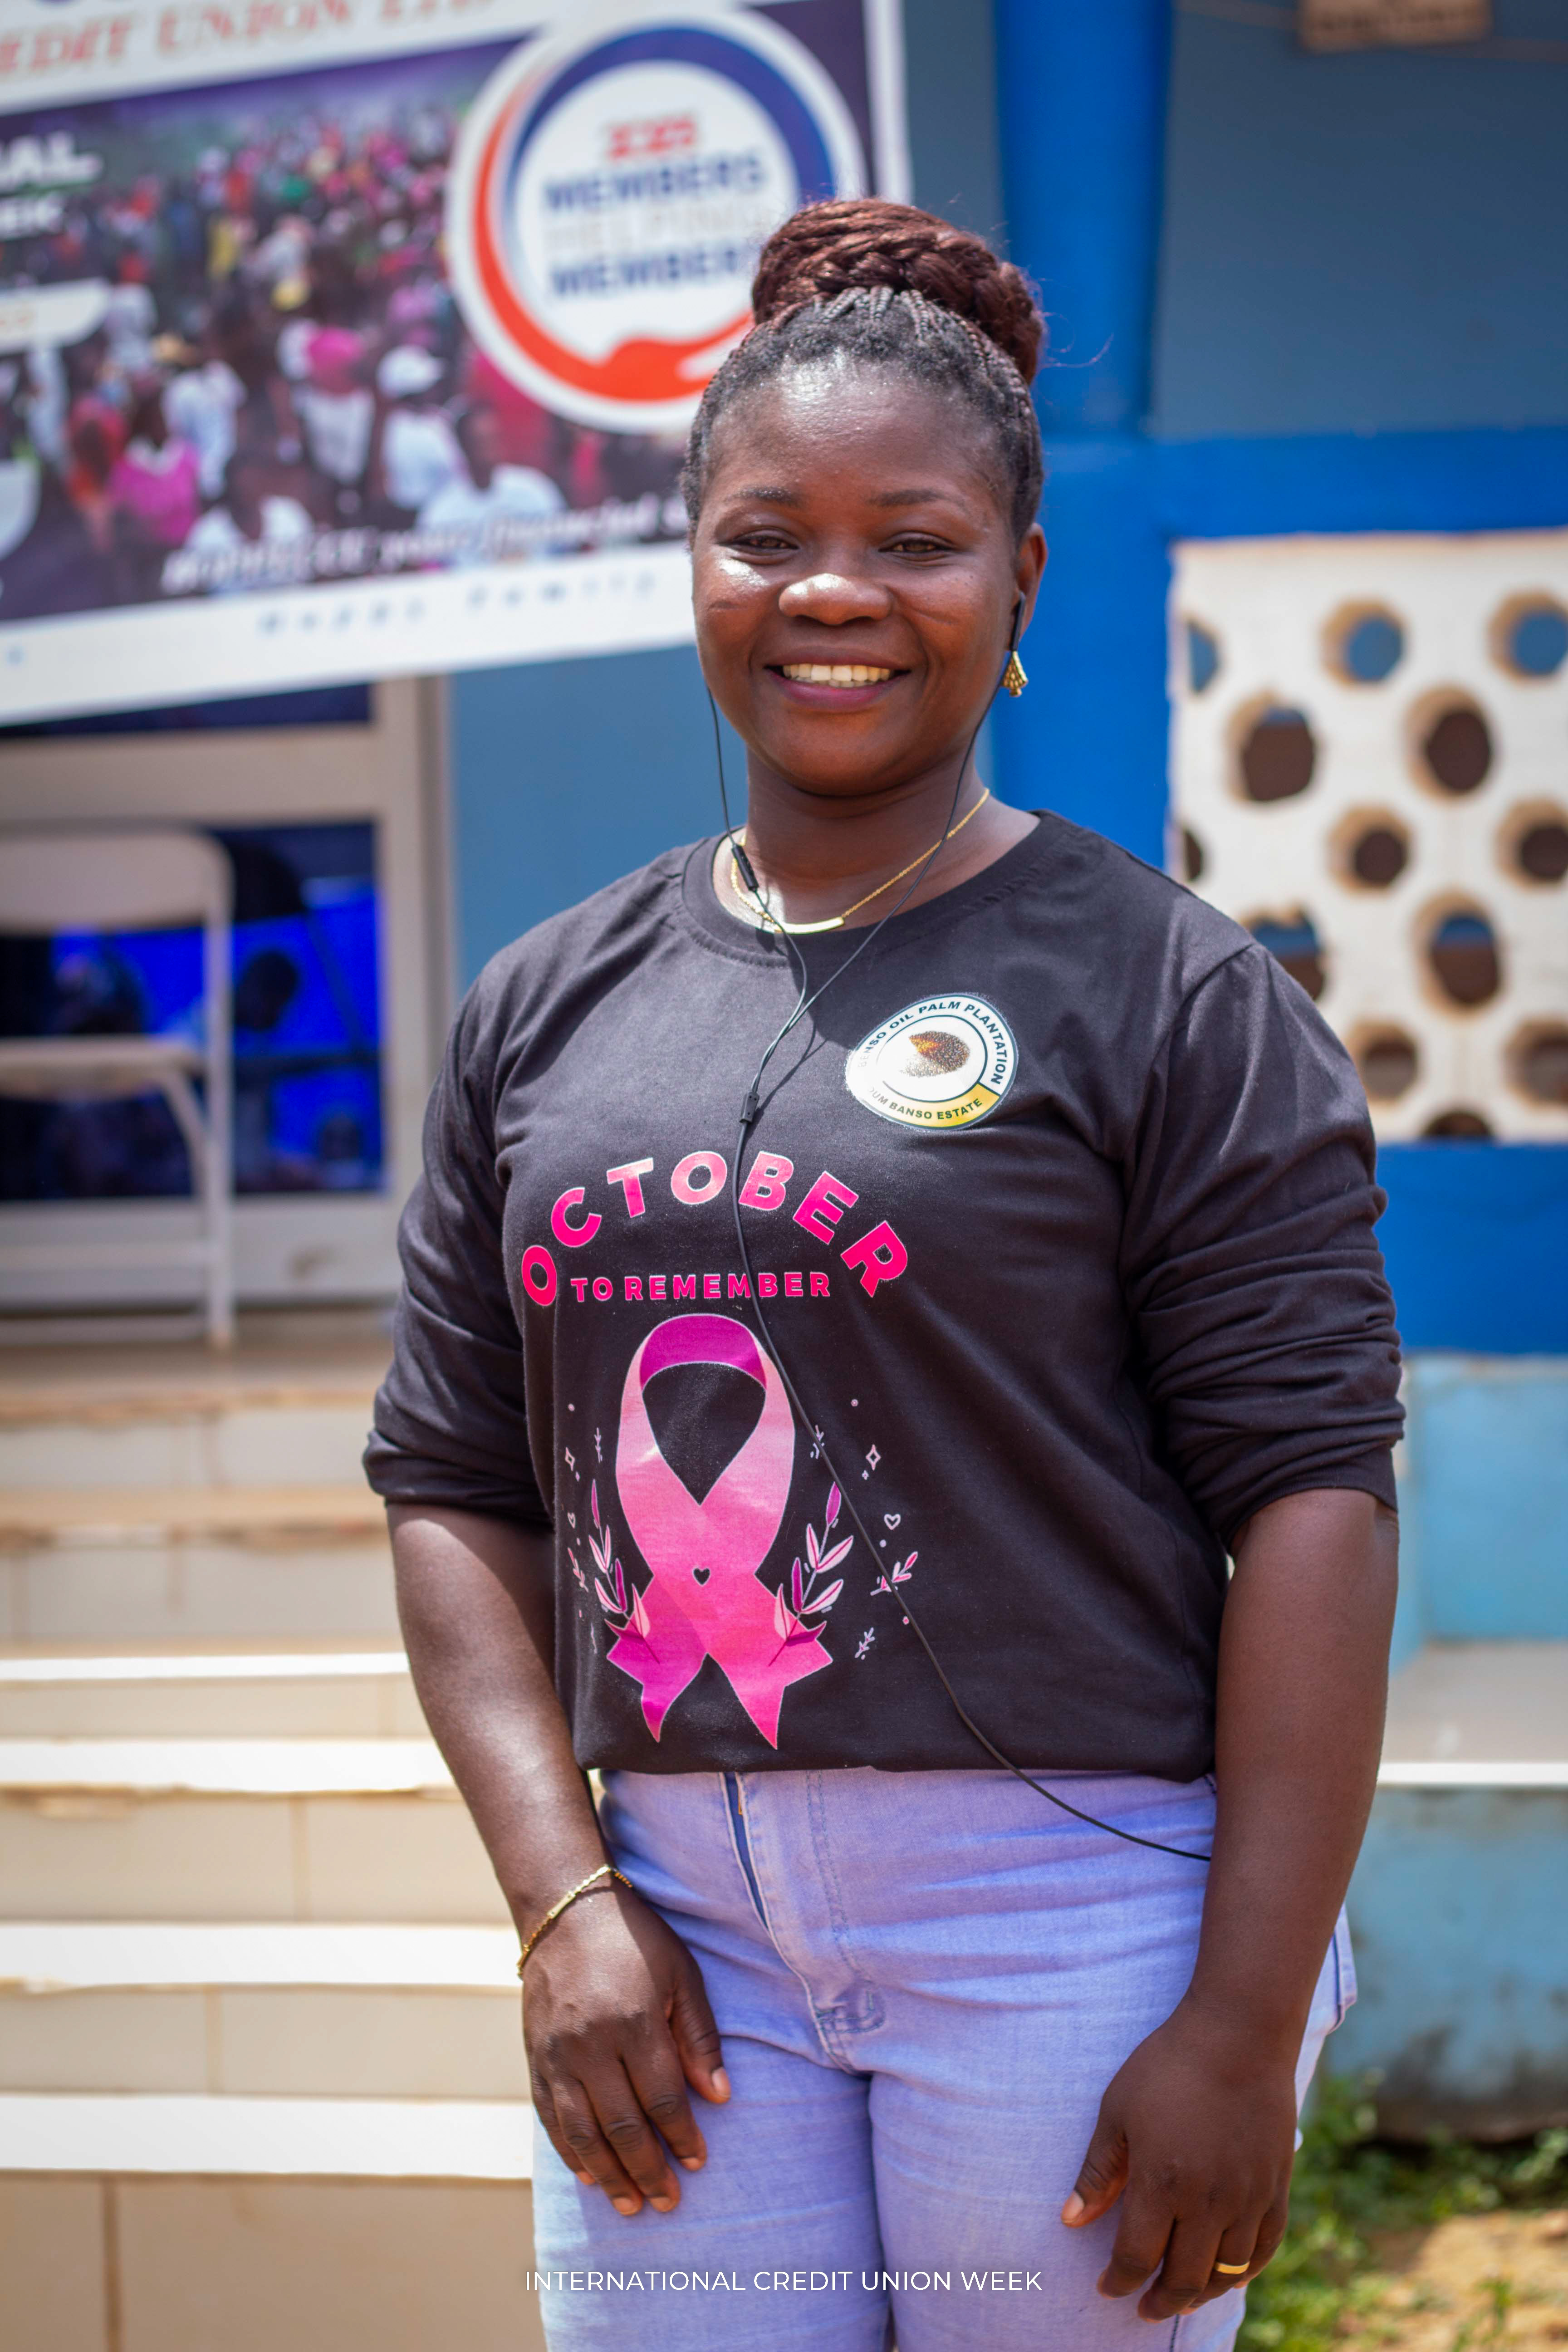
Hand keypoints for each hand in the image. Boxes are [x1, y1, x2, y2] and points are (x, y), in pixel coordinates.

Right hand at [524, 1882, 729, 2218]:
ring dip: (609, 2175)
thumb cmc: (635, 1940)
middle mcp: (591, 2043)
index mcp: (634, 2021)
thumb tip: (719, 2096)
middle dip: (648, 2170)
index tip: (698, 2162)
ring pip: (582, 2132)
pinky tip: (588, 2174)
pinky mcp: (534, 2056)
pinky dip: (569, 2151)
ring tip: (631, 2204)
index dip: (682, 2136)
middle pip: (622, 2125)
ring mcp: (557, 2053)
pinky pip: (550, 2117)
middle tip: (668, 2201)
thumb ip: (698, 2036)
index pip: (662, 2098)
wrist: (564, 1911)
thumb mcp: (681, 1974)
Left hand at [1061, 2001, 1297, 2321]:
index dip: (1118, 2280)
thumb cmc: (1168, 2065)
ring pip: (1225, 2272)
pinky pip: (1264, 2248)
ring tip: (1179, 2296)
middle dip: (1158, 2301)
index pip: (1135, 2257)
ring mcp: (1248, 2197)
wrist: (1239, 2034)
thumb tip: (1071, 2221)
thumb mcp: (1117, 2110)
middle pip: (1182, 2278)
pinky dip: (1245, 2271)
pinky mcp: (1276, 2187)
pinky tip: (1228, 2276)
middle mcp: (1208, 2201)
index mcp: (1161, 2183)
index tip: (1106, 2286)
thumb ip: (1098, 2171)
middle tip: (1142, 2307)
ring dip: (1199, 2293)